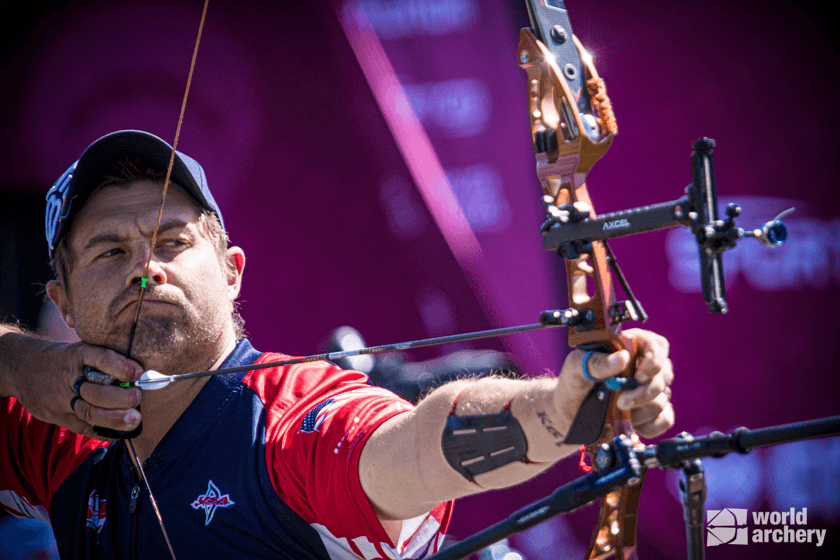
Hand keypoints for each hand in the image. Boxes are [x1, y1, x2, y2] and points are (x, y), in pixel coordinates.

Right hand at [10, 339, 142, 438]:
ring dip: (115, 418)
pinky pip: (82, 427)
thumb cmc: (64, 360)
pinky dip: (104, 431)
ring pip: (89, 412)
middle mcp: (69, 378)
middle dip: (120, 398)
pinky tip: (121, 432)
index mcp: (77, 356)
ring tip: (134, 419)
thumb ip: (106, 359)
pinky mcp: (57, 416)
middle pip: (96, 391)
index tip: (138, 372)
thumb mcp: (80, 350)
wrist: (22, 368)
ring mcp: (62, 399)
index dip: (120, 366)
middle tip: (137, 398)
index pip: (99, 358)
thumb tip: (140, 372)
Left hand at [561, 329, 674, 438]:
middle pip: (664, 374)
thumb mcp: (576, 366)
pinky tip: (633, 424)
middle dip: (644, 392)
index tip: (637, 376)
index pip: (658, 346)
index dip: (654, 360)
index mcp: (630, 347)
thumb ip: (597, 361)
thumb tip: (622, 358)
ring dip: (641, 410)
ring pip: (663, 398)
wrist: (569, 411)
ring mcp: (650, 390)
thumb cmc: (574, 381)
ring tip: (617, 411)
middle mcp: (645, 367)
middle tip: (621, 401)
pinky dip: (651, 425)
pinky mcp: (651, 413)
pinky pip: (665, 419)